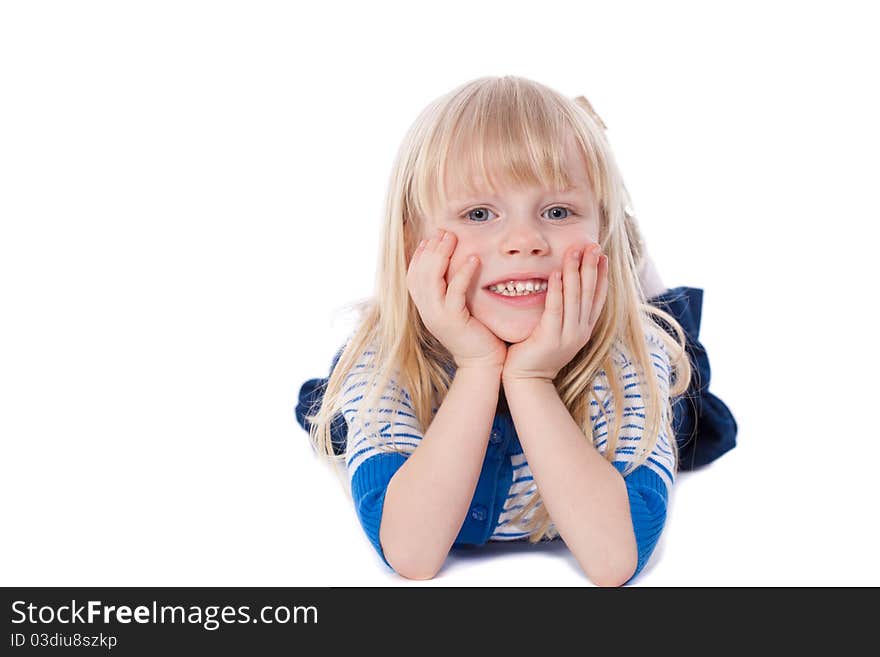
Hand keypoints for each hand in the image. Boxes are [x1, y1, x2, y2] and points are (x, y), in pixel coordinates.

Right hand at [406, 228, 507, 369]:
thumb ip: (453, 290)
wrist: (482, 364)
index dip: (419, 256)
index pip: (413, 276)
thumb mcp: (459, 309)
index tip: (431, 238)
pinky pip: (454, 292)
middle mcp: (426, 312)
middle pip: (419, 274)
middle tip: (444, 232)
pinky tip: (473, 259)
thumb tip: (456, 266)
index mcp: (426, 308)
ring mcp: (437, 317)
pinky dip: (462, 273)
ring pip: (431, 280)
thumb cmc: (477, 334)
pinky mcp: (453, 321)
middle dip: (430, 250)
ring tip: (453, 239)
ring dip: (441, 256)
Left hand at [502, 242, 608, 382]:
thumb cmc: (537, 353)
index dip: (601, 275)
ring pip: (574, 298)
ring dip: (575, 272)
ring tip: (575, 251)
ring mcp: (567, 335)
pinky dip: (557, 290)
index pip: (597, 297)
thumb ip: (563, 312)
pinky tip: (557, 273)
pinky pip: (555, 309)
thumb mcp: (556, 331)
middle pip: (589, 293)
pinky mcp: (550, 338)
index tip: (603, 255)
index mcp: (584, 328)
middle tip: (593, 244)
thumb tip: (564, 288)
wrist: (527, 381)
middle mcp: (580, 331)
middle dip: (591, 267)